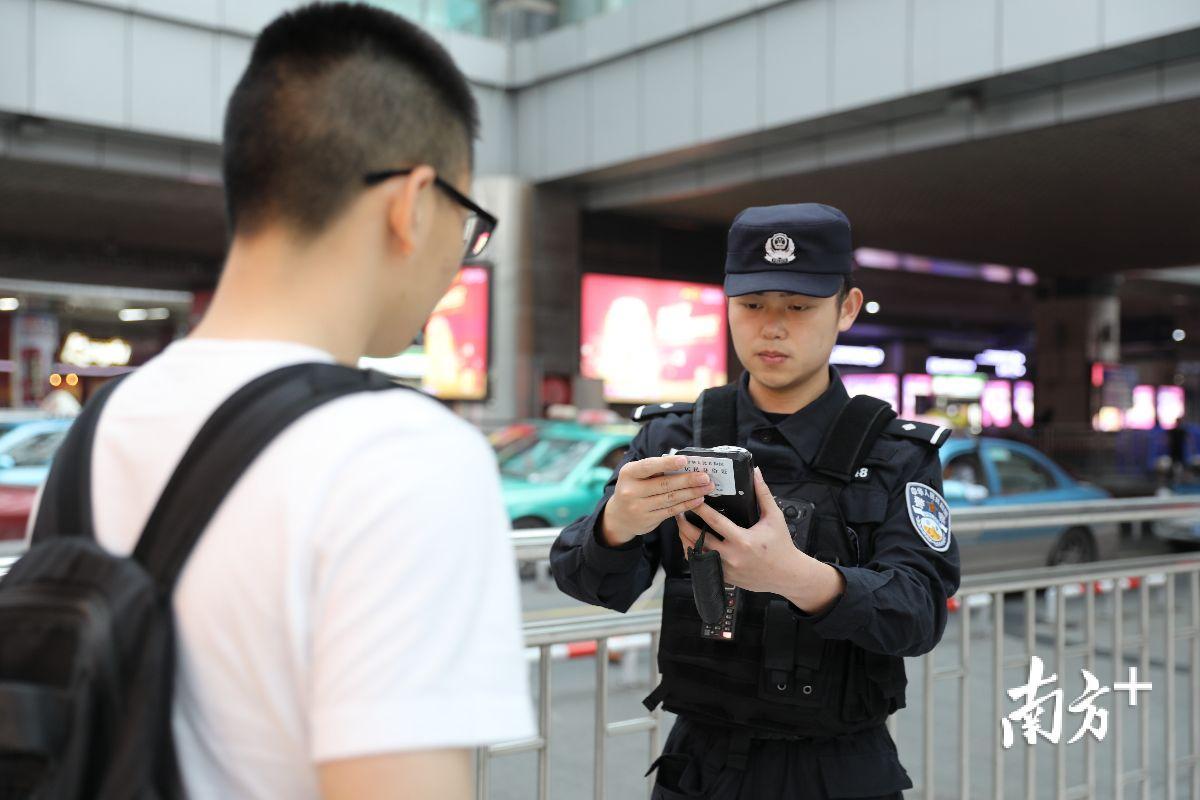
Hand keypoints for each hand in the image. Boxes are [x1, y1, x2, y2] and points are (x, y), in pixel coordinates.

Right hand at [601, 455, 711, 545]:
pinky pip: (671, 510)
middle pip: (664, 484)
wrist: (619, 516)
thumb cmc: (633, 488)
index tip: (685, 460)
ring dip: (692, 492)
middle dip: (688, 480)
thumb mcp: (635, 475)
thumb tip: (685, 464)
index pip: (649, 466)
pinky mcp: (648, 520)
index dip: (667, 463)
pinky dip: (687, 504)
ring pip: (670, 498)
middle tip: (705, 476)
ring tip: (707, 487)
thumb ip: (654, 470)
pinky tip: (698, 499)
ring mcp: (639, 507)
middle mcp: (631, 490)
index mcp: (628, 473)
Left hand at [676, 468, 844, 612]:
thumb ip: (763, 494)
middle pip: (699, 539)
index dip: (700, 508)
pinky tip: (689, 543)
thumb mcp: (774, 517)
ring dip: (685, 539)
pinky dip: (694, 554)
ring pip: (697, 554)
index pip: (715, 521)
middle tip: (677, 511)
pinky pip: (702, 565)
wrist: (788, 576)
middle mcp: (731, 556)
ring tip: (680, 526)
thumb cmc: (782, 545)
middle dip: (685, 524)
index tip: (691, 497)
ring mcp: (726, 569)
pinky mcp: (725, 577)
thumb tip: (755, 472)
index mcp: (743, 540)